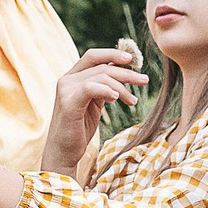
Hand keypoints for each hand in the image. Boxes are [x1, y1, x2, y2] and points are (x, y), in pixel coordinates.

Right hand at [41, 43, 151, 172]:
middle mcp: (67, 80)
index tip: (133, 60)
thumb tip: (121, 72)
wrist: (63, 152)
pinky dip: (107, 90)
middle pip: (101, 66)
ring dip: (122, 87)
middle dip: (126, 72)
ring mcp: (66, 90)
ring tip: (133, 101)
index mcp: (72, 78)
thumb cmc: (79, 129)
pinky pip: (91, 88)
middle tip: (144, 80)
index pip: (93, 56)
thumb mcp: (93, 103)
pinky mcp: (68, 102)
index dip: (113, 54)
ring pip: (101, 76)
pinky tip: (117, 99)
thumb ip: (102, 87)